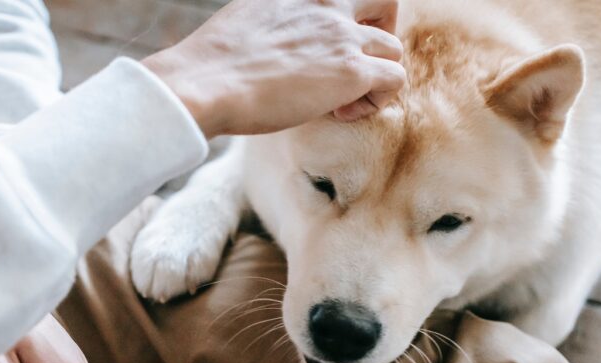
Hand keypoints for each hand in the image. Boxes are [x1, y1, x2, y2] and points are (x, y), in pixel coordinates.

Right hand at [144, 0, 405, 137]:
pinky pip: (395, 79)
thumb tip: (270, 48)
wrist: (204, 83)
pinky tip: (341, 113)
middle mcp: (325, 4)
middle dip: (379, 32)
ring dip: (375, 75)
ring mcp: (341, 35)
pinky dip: (376, 100)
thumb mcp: (243, 22)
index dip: (347, 19)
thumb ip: (270, 24)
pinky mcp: (352, 70)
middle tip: (356, 63)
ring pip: (392, 47)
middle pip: (383, 2)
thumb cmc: (211, 66)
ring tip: (343, 100)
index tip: (327, 46)